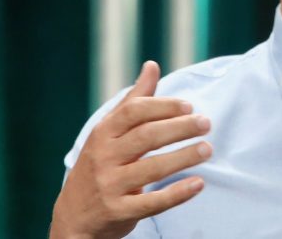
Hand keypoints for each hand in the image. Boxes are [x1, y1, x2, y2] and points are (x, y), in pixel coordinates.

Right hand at [50, 61, 212, 238]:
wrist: (74, 216)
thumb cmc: (99, 164)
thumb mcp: (109, 132)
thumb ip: (133, 100)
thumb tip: (152, 65)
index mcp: (103, 134)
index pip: (133, 112)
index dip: (162, 106)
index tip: (189, 105)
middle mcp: (104, 157)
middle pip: (146, 137)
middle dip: (179, 128)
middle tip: (206, 123)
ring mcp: (110, 185)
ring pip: (151, 168)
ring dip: (183, 157)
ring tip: (207, 149)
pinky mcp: (119, 211)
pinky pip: (152, 202)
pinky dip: (177, 193)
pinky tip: (198, 184)